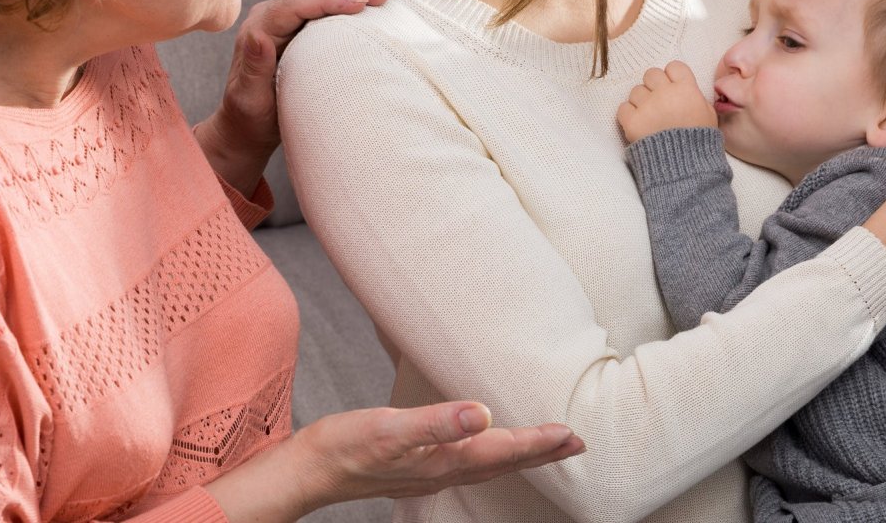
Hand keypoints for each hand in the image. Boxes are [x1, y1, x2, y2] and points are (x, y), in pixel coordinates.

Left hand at [198, 0, 391, 190]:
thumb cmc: (250, 117)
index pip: (297, 4)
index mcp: (259, 28)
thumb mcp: (250, 98)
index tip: (361, 4)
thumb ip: (254, 67)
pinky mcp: (295, 20)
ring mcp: (282, 15)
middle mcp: (269, 15)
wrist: (245, 124)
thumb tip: (258, 36)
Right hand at [204, 401, 583, 519]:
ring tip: (547, 444)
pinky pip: (468, 463)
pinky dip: (490, 453)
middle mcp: (443, 470)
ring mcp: (430, 472)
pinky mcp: (417, 465)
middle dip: (542, 452)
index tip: (572, 433)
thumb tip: (482, 413)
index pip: (502, 450)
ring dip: (520, 453)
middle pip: (504, 462)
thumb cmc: (343, 446)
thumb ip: (435, 421)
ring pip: (488, 465)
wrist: (307, 469)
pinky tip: (485, 444)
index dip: (539, 442)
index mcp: (443, 460)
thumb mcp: (388, 428)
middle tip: (578, 442)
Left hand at [616, 61, 715, 142]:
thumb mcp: (709, 116)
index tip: (672, 87)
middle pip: (651, 74)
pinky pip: (623, 108)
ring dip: (641, 101)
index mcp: (686, 89)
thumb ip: (697, 97)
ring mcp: (647, 106)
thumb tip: (686, 90)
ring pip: (636, 90)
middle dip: (654, 86)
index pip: (674, 66)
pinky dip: (629, 115)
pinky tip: (639, 124)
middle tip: (658, 101)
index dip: (672, 76)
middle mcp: (665, 93)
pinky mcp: (632, 121)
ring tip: (650, 117)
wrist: (685, 168)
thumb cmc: (700, 142)